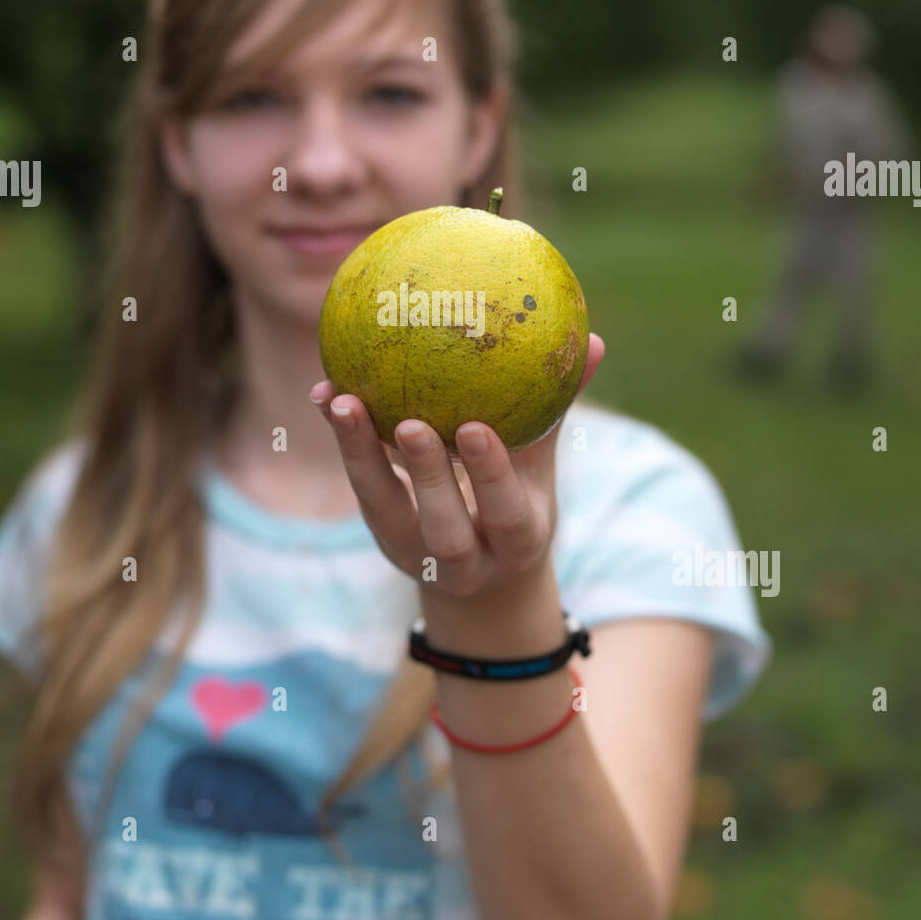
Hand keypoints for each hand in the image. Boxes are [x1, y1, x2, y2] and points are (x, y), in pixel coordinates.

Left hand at [310, 333, 604, 599]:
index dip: (489, 475)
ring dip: (362, 455)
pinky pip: (360, 485)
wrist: (481, 578)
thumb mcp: (541, 470)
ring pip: (386, 510)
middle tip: (408, 421)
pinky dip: (343, 441)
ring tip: (344, 401)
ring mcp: (415, 552)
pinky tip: (325, 395)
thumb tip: (595, 340)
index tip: (474, 428)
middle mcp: (464, 559)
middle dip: (425, 475)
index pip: (505, 513)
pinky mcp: (381, 533)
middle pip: (443, 526)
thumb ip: (555, 413)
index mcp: (515, 542)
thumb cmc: (517, 504)